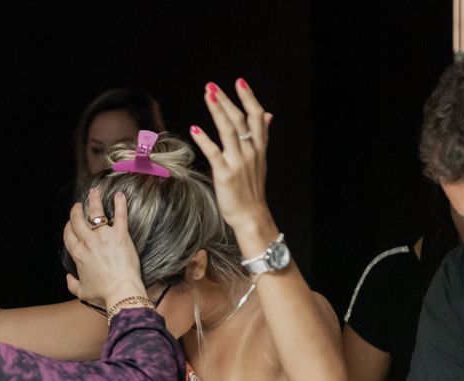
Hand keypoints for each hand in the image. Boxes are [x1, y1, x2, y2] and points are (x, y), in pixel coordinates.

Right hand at [63, 188, 146, 307]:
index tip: (71, 222)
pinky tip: (119, 195)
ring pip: (96, 213)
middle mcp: (88, 241)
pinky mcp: (121, 235)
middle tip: (79, 204)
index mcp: (78, 253)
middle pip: (78, 220)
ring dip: (94, 200)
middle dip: (77, 210)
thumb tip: (69, 278)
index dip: (68, 226)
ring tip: (94, 192)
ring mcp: (104, 236)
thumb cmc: (103, 293)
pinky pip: (120, 215)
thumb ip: (72, 284)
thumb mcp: (82, 292)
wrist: (120, 291)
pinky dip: (120, 204)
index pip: (69, 234)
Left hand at [189, 79, 276, 246]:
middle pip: (239, 119)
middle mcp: (250, 152)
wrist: (251, 215)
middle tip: (212, 86)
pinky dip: (205, 140)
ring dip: (218, 111)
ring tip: (208, 95)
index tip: (239, 81)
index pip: (256, 116)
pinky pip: (215, 153)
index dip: (249, 97)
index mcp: (258, 147)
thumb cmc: (252, 188)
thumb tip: (268, 114)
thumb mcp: (260, 159)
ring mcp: (238, 162)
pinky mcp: (226, 174)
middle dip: (226, 100)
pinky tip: (196, 129)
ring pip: (229, 131)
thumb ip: (262, 135)